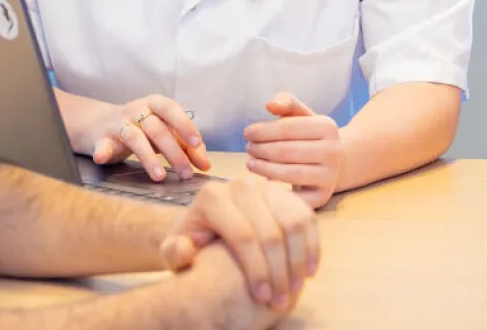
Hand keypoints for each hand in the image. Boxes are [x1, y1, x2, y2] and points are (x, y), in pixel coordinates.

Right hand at [89, 94, 210, 181]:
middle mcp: (137, 110)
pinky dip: (103, 151)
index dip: (184, 125)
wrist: (100, 124)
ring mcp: (119, 123)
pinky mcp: (102, 138)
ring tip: (160, 177)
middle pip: (157, 129)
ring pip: (135, 138)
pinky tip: (102, 159)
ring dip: (148, 159)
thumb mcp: (165, 132)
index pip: (172, 109)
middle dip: (174, 152)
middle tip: (186, 173)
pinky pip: (103, 145)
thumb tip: (206, 165)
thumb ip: (185, 145)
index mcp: (156, 104)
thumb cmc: (142, 129)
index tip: (196, 143)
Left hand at [161, 176, 320, 311]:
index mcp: (213, 197)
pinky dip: (312, 245)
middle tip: (280, 302)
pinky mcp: (286, 192)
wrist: (209, 225)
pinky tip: (309, 272)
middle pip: (271, 231)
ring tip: (294, 290)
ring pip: (294, 223)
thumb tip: (187, 249)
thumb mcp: (174, 251)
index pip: (243, 236)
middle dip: (279, 272)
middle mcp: (241, 185)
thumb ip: (174, 253)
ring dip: (298, 261)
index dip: (256, 271)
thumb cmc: (192, 243)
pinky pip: (307, 217)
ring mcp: (267, 186)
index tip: (261, 298)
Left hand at [244, 93, 343, 208]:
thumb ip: (286, 103)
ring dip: (263, 168)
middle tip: (248, 148)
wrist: (335, 164)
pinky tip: (262, 182)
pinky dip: (274, 190)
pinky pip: (292, 195)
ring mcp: (329, 176)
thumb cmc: (310, 137)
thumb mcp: (302, 115)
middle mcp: (333, 151)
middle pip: (285, 151)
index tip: (246, 133)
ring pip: (288, 173)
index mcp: (328, 126)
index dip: (263, 130)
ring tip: (250, 163)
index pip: (287, 128)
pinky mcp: (322, 196)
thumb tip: (270, 105)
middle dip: (260, 149)